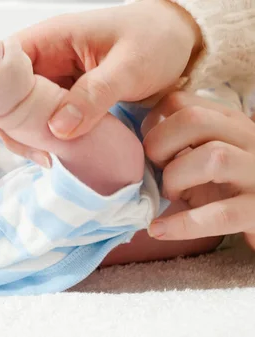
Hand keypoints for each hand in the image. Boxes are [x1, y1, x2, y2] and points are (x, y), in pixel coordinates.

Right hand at [13, 0, 201, 138]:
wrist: (181, 42)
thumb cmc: (156, 39)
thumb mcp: (129, 65)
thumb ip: (94, 94)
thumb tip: (57, 128)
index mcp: (51, 39)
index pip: (0, 64)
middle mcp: (46, 58)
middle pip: (5, 92)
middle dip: (7, 124)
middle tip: (29, 151)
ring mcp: (54, 79)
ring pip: (22, 110)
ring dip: (26, 135)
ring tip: (46, 158)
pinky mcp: (65, 97)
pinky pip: (43, 118)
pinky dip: (43, 136)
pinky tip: (54, 154)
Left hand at [143, 91, 254, 249]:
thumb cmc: (224, 183)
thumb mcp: (201, 152)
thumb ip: (174, 141)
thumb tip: (125, 147)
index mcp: (227, 120)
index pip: (178, 101)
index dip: (151, 124)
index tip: (148, 148)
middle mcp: (247, 137)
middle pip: (194, 119)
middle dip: (159, 144)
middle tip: (155, 170)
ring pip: (214, 157)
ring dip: (176, 178)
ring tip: (170, 194)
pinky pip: (220, 215)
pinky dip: (182, 224)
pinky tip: (157, 229)